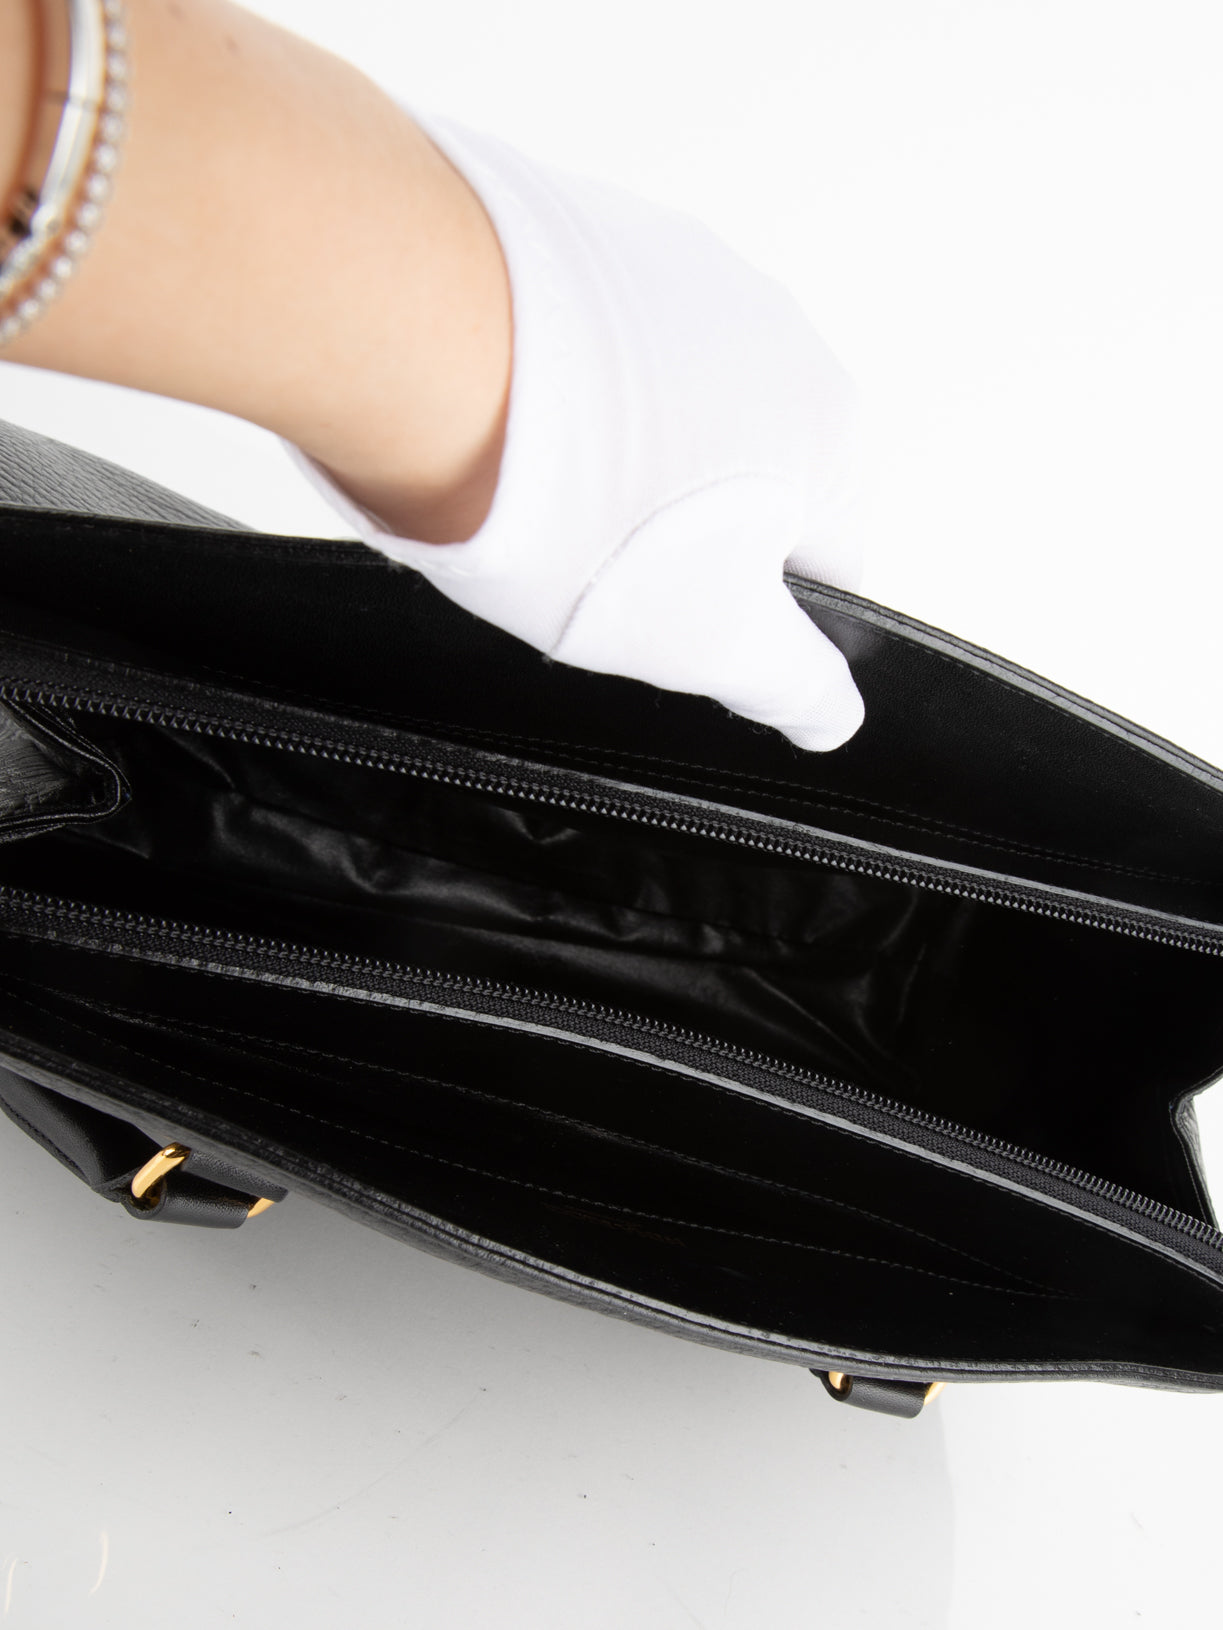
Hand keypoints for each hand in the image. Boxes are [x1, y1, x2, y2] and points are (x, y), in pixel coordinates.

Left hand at [291, 108, 866, 752]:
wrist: (428, 349)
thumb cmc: (575, 496)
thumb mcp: (704, 636)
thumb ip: (789, 681)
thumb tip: (834, 712)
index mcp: (827, 431)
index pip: (817, 561)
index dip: (740, 613)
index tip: (664, 624)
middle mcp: (772, 331)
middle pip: (735, 474)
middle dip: (670, 527)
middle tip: (586, 563)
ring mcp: (676, 268)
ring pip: (660, 407)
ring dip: (613, 453)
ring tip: (531, 489)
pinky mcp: (586, 232)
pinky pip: (587, 341)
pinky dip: (553, 384)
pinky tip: (496, 422)